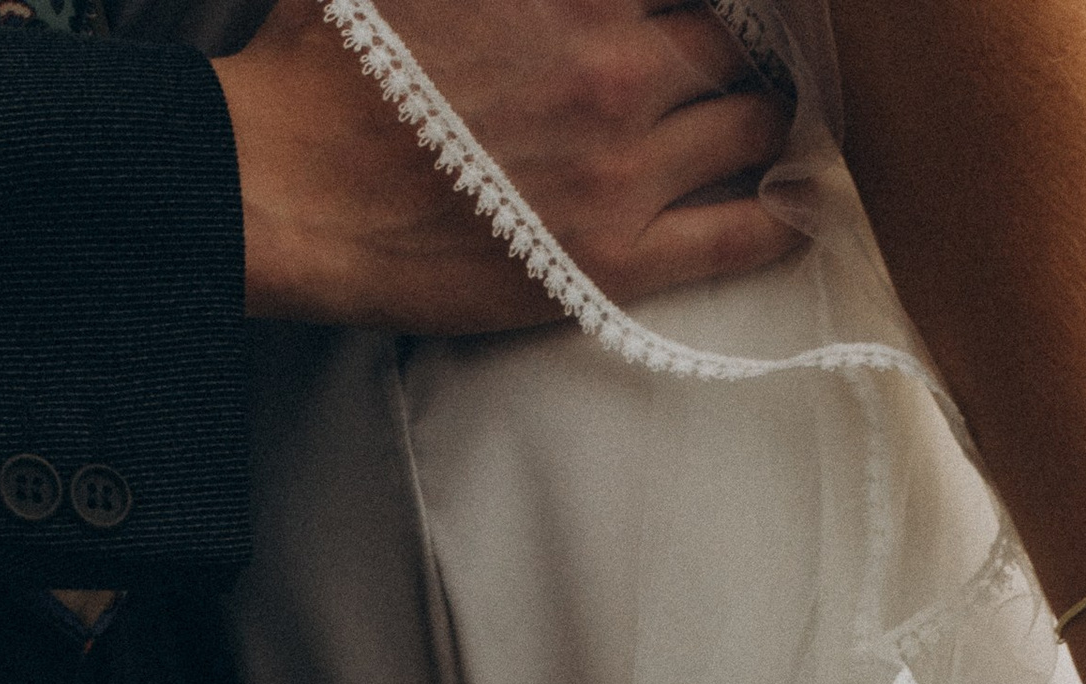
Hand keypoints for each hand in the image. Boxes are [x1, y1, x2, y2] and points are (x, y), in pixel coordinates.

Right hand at [218, 0, 799, 334]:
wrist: (290, 185)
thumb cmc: (336, 60)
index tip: (700, 12)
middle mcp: (611, 61)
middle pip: (733, 38)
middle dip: (737, 42)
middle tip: (728, 56)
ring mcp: (625, 164)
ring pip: (755, 127)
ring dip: (765, 117)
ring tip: (756, 119)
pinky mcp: (620, 258)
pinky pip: (746, 234)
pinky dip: (786, 213)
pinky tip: (796, 202)